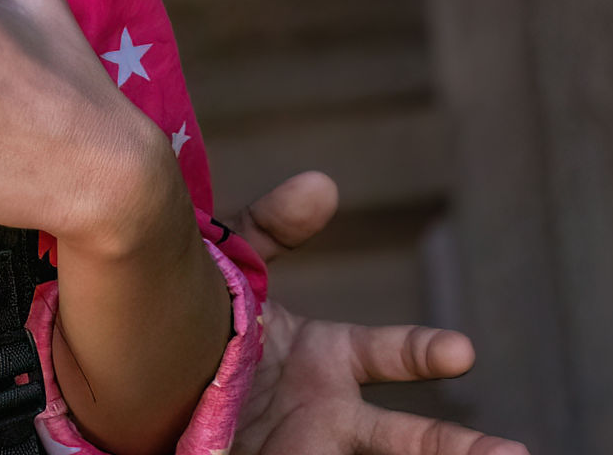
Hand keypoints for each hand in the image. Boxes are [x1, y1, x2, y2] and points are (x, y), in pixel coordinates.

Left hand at [223, 171, 520, 454]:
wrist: (152, 373)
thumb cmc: (205, 320)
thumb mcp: (233, 269)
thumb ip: (270, 227)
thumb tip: (324, 183)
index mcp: (329, 356)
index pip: (391, 354)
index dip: (424, 352)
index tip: (460, 352)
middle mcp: (331, 406)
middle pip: (406, 435)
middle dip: (454, 445)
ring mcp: (310, 442)